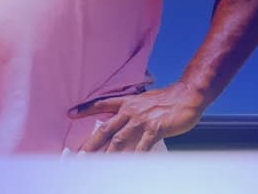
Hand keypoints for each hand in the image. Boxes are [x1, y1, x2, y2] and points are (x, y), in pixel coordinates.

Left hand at [71, 82, 205, 151]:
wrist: (187, 95)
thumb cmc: (167, 100)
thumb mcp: (144, 101)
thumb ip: (132, 111)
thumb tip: (122, 123)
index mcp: (127, 103)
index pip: (101, 105)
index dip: (85, 109)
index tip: (70, 114)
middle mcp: (130, 111)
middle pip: (105, 128)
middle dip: (91, 142)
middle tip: (80, 153)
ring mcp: (141, 121)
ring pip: (119, 139)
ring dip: (107, 153)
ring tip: (97, 163)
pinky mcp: (155, 129)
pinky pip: (142, 145)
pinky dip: (134, 155)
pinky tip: (128, 163)